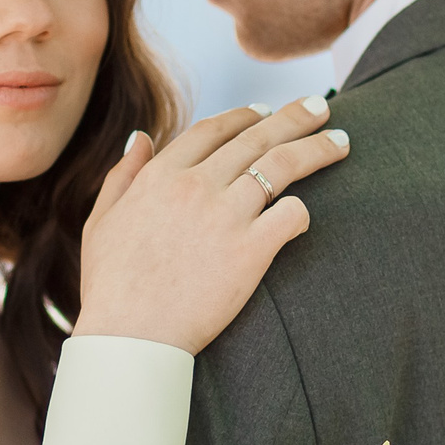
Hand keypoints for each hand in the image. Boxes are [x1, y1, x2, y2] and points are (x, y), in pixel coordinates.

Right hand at [77, 97, 349, 353]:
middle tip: (320, 107)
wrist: (130, 337)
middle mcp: (195, 186)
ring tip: (342, 142)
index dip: (243, 117)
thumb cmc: (110, 286)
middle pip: (256, 138)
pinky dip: (304, 210)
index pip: (212, 130)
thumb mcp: (101, 221)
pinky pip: (292, 214)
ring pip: (282, 165)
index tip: (265, 112)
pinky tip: (308, 215)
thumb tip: (141, 137)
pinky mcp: (251, 250)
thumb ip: (123, 175)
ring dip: (317, 148)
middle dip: (294, 118)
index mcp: (160, 176)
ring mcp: (225, 215)